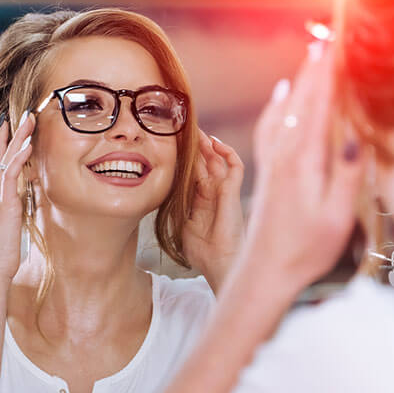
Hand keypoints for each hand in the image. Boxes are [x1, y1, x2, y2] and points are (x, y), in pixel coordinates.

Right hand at [0, 113, 34, 282]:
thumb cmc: (3, 250)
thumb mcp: (12, 223)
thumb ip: (16, 207)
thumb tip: (26, 196)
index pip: (1, 164)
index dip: (7, 145)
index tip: (14, 128)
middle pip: (3, 156)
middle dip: (13, 134)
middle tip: (23, 114)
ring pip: (8, 160)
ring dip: (19, 139)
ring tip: (29, 121)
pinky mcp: (4, 204)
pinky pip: (11, 176)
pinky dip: (20, 158)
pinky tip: (28, 145)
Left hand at [182, 129, 244, 289]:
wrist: (219, 264)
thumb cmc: (202, 252)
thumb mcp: (181, 224)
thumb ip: (176, 208)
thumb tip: (158, 195)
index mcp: (202, 199)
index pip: (194, 171)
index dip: (186, 157)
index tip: (173, 142)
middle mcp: (215, 192)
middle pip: (206, 161)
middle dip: (196, 145)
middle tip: (184, 127)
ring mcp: (225, 191)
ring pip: (219, 160)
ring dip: (209, 144)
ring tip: (197, 129)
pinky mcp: (233, 193)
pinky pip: (235, 167)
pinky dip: (227, 152)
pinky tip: (215, 143)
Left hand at [245, 42, 363, 288]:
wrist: (265, 272)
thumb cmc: (304, 249)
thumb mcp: (336, 216)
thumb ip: (346, 174)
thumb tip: (355, 134)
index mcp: (304, 161)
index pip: (319, 105)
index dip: (330, 72)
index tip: (339, 45)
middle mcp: (284, 154)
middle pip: (301, 99)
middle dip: (316, 67)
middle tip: (329, 38)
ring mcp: (273, 162)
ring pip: (286, 109)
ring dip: (299, 80)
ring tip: (311, 56)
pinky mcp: (268, 172)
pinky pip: (271, 126)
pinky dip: (279, 104)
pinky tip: (281, 96)